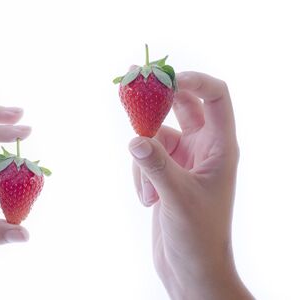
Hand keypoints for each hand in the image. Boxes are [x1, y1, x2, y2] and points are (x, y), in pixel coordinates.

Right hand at [130, 72, 252, 298]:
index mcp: (220, 147)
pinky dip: (140, 175)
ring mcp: (183, 160)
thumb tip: (135, 139)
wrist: (191, 267)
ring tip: (150, 192)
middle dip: (158, 103)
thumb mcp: (177, 198)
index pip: (216, 97)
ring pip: (155, 136)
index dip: (194, 81)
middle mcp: (203, 148)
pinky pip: (145, 157)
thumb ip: (156, 166)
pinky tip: (147, 201)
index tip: (165, 79)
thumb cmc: (198, 236)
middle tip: (133, 90)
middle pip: (182, 106)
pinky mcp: (166, 172)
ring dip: (144, 159)